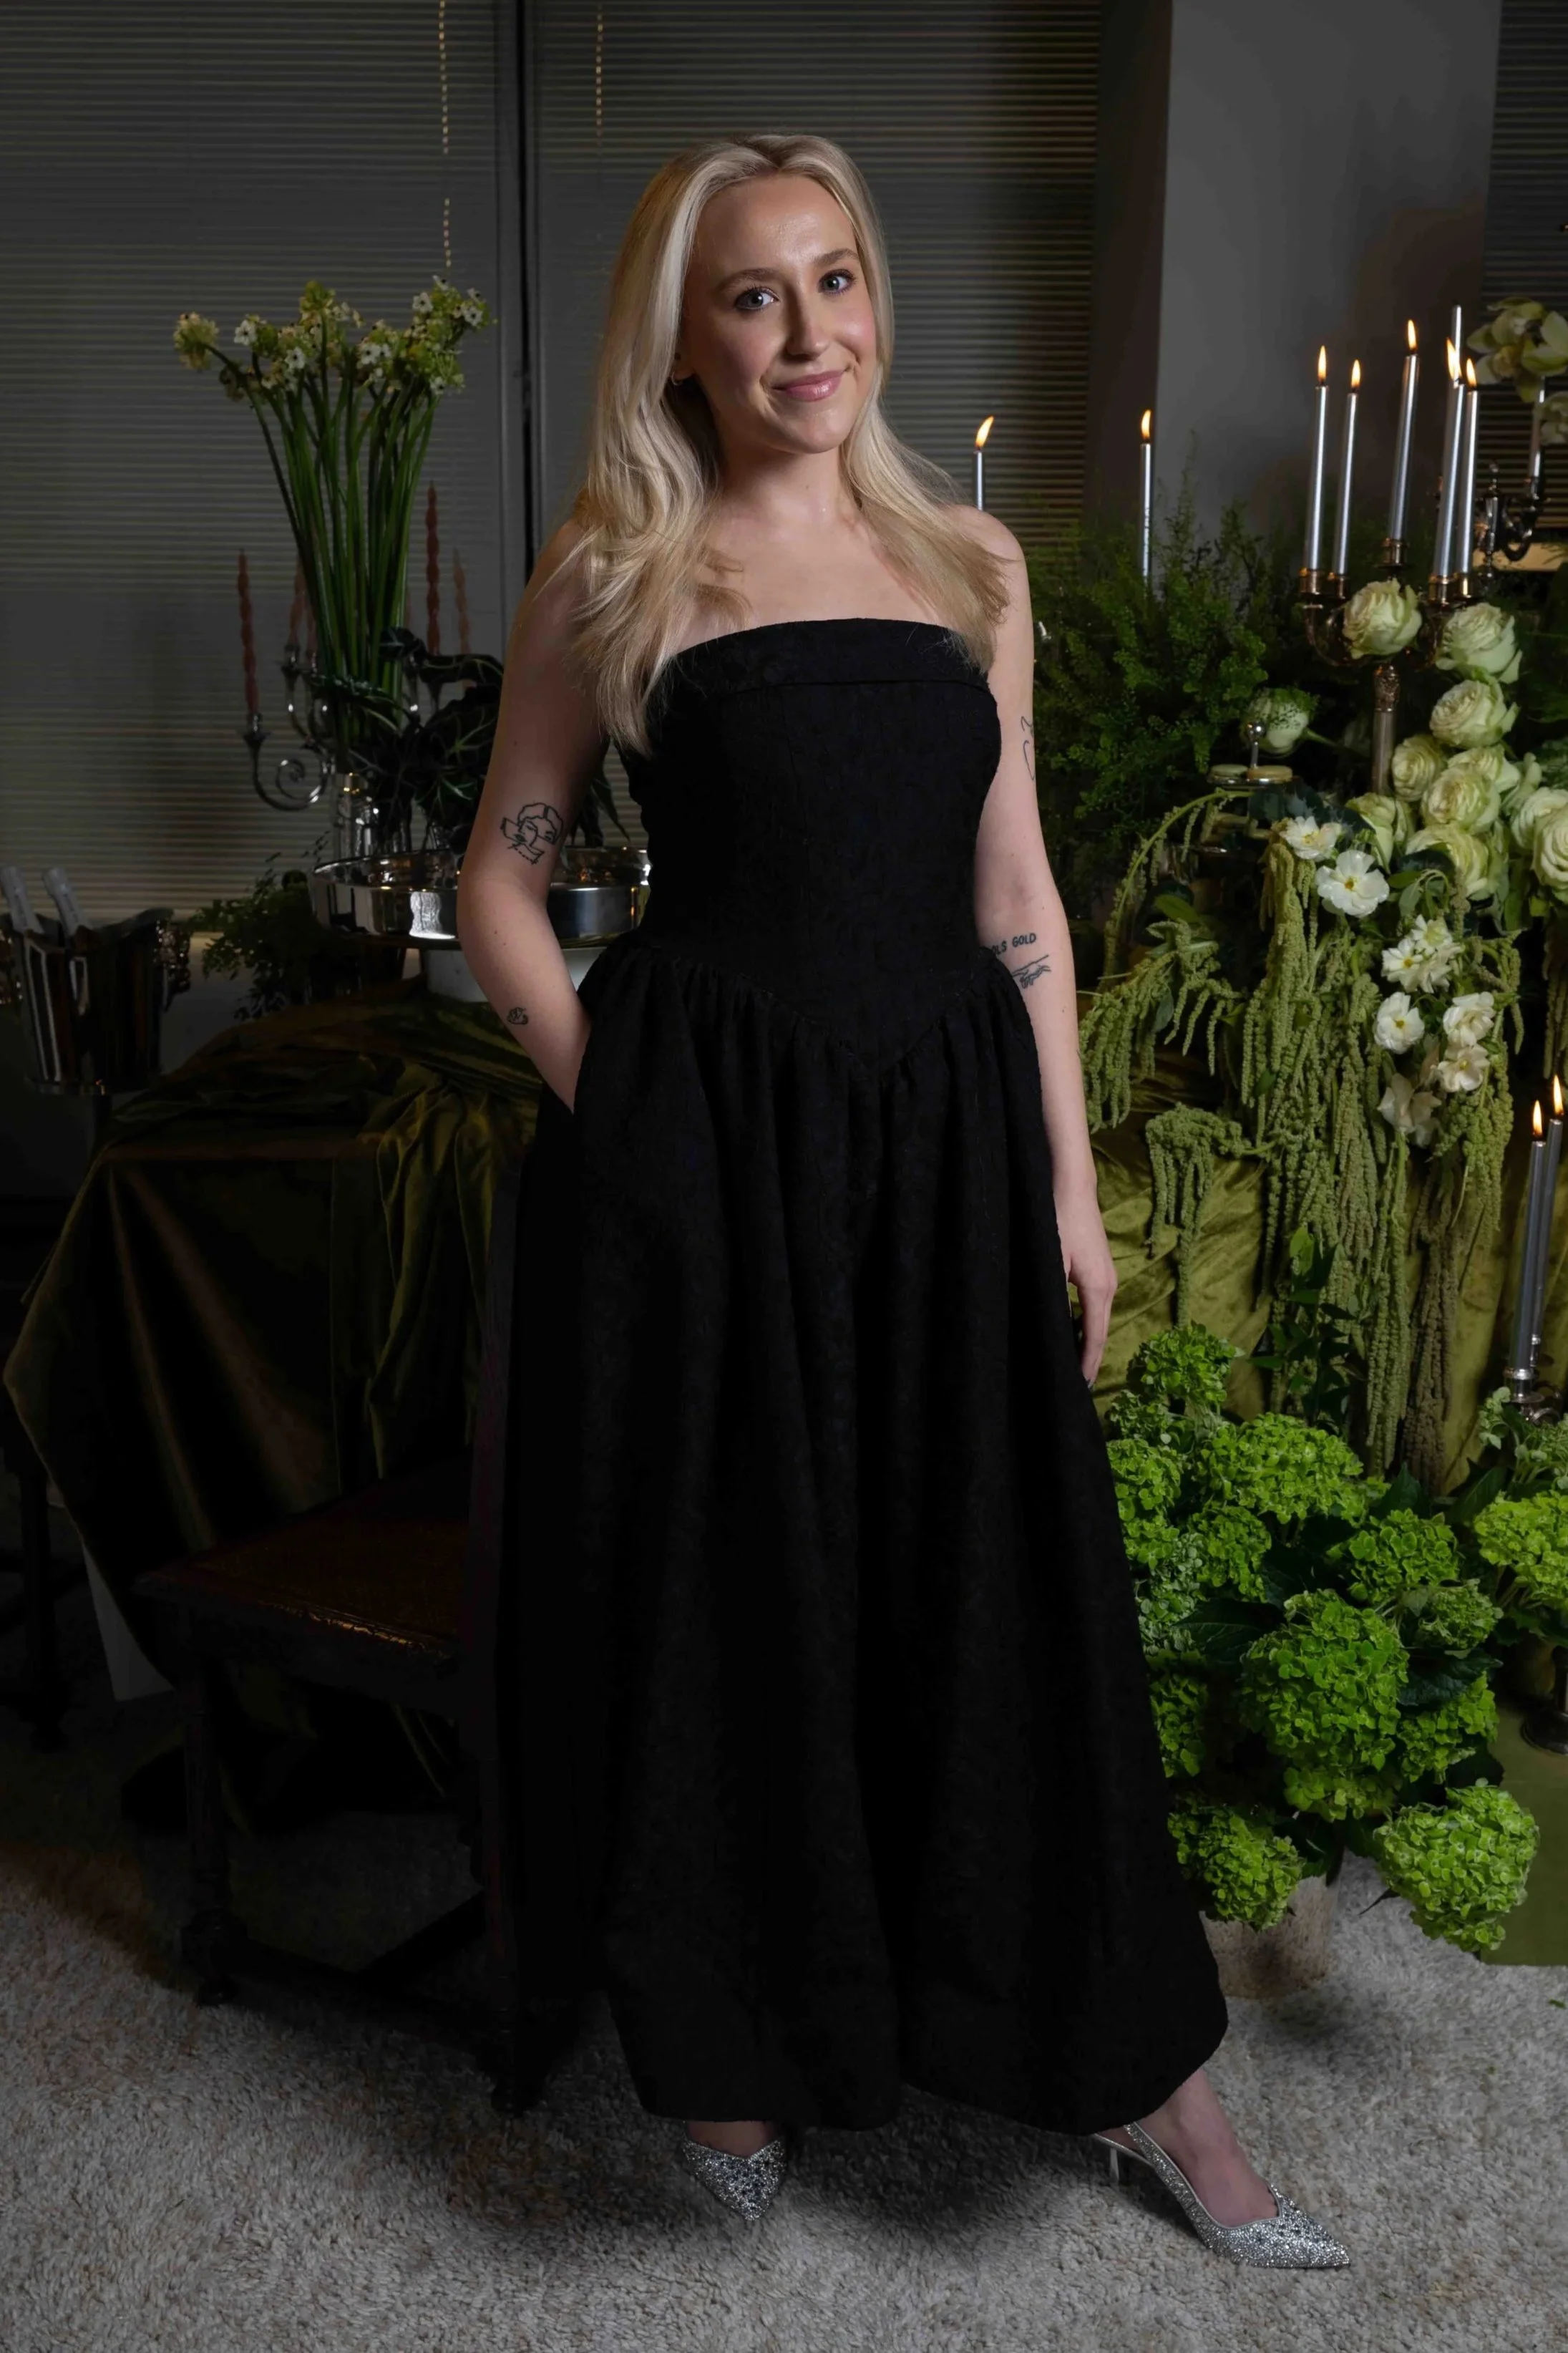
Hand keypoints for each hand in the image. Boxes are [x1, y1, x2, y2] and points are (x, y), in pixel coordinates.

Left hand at [1055, 1185, 1116, 1384]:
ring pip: (1097, 1319)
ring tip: (1073, 1365)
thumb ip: (1053, 1297)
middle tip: (1075, 1386)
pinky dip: (1086, 1324)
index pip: (1095, 1338)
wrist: (1072, 1186)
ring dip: (1088, 1342)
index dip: (1087, 1364)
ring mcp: (1107, 1276)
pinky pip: (1095, 1306)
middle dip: (1089, 1359)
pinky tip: (1072, 1330)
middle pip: (1100, 1332)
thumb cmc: (1058, 1221)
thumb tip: (1052, 1330)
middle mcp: (1109, 1286)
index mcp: (1098, 1289)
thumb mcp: (1050, 1261)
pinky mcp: (1100, 1268)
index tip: (1079, 1388)